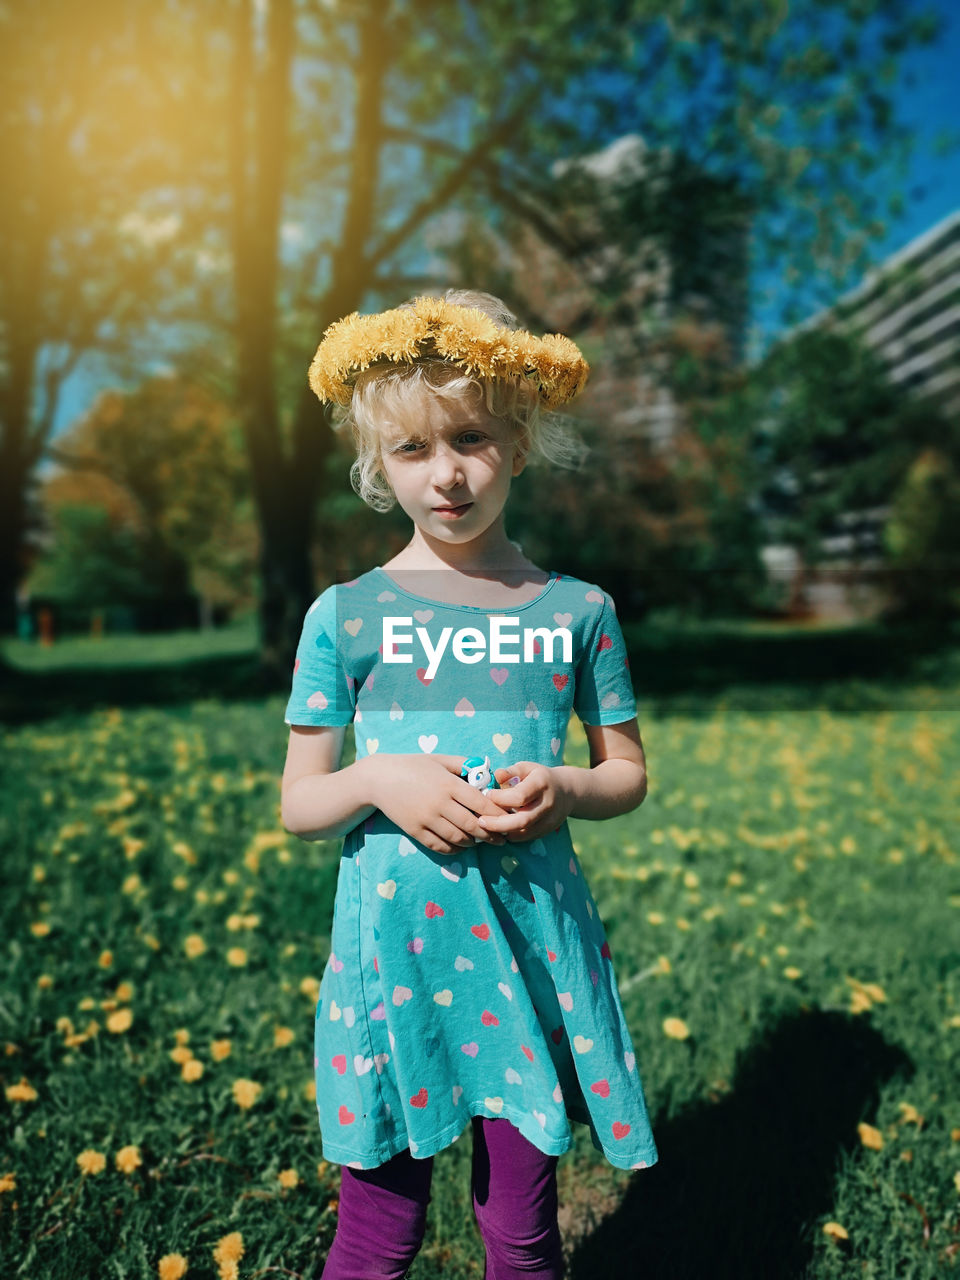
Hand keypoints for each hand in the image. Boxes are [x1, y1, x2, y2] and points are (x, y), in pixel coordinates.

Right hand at [368, 754, 506, 854]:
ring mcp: (426, 819)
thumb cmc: (413, 766)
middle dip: (491, 834)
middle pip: (473, 825)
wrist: (379, 779)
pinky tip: (462, 845)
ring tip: (482, 840)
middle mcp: (439, 804)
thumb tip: (488, 771)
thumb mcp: (440, 759)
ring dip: (474, 842)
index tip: (508, 818)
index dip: (498, 814)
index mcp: (449, 784)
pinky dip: (455, 849)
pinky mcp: (415, 831)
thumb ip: (464, 765)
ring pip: (458, 839)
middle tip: (502, 838)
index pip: (481, 803)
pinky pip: (440, 846)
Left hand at [476, 762, 574, 843]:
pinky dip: (512, 835)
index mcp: (542, 783)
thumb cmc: (539, 777)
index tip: (487, 795)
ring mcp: (550, 819)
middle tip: (480, 821)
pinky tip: (499, 829)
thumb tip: (497, 775)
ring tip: (487, 826)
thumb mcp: (527, 768)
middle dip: (498, 823)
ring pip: (524, 832)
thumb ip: (512, 771)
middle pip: (522, 820)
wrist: (567, 791)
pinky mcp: (548, 830)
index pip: (519, 796)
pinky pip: (527, 837)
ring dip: (503, 831)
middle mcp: (548, 803)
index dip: (501, 798)